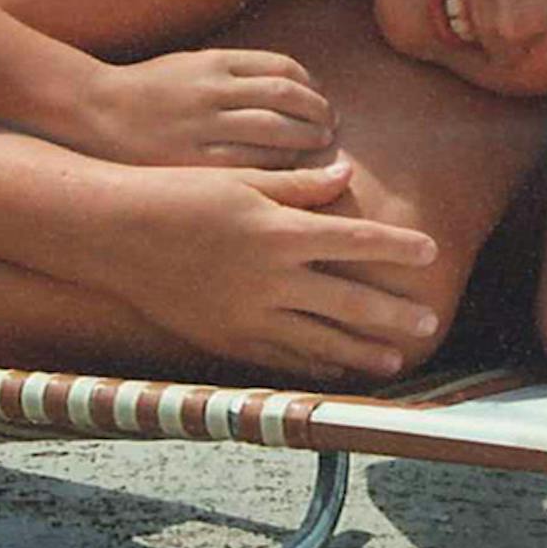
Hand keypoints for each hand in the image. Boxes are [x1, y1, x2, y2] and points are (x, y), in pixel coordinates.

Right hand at [76, 49, 334, 166]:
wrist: (93, 111)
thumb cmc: (146, 91)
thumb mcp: (190, 64)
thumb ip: (233, 71)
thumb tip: (286, 82)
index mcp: (214, 61)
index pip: (282, 67)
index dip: (310, 85)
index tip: (320, 99)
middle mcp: (213, 89)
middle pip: (287, 97)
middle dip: (318, 113)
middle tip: (330, 127)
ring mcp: (204, 126)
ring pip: (276, 130)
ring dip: (307, 139)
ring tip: (319, 148)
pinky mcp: (194, 159)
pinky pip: (252, 163)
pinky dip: (280, 166)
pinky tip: (289, 172)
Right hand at [103, 161, 442, 380]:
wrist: (116, 234)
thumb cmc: (177, 195)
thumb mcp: (240, 180)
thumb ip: (297, 185)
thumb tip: (345, 177)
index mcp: (279, 231)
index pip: (355, 239)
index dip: (396, 246)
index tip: (430, 251)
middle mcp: (272, 278)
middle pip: (350, 300)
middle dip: (394, 312)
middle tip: (429, 322)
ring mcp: (250, 315)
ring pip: (322, 340)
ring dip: (364, 350)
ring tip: (396, 358)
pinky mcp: (227, 338)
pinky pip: (283, 358)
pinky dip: (315, 365)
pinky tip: (336, 369)